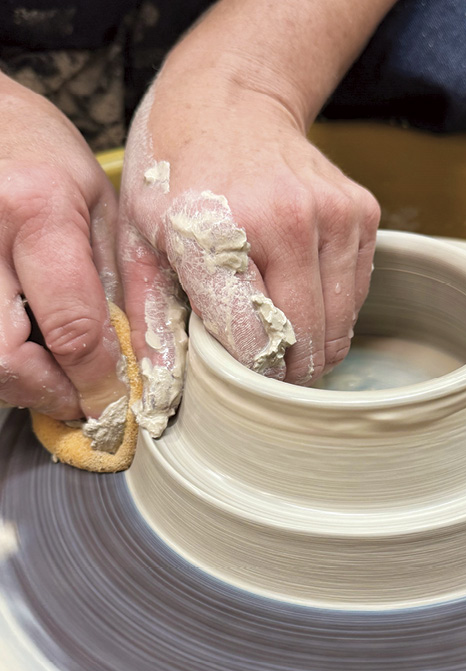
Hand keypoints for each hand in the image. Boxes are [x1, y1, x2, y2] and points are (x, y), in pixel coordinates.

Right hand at [0, 74, 125, 419]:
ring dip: (17, 384)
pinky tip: (21, 350)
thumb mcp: (98, 204)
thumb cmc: (43, 153)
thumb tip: (130, 355)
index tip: (113, 397)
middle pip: (4, 356)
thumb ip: (114, 280)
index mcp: (37, 212)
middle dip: (48, 393)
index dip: (96, 378)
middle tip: (79, 399)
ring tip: (52, 376)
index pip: (71, 326)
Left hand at [118, 56, 379, 434]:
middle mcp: (285, 223)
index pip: (253, 343)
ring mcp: (332, 215)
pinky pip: (357, 293)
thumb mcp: (139, 235)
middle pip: (304, 341)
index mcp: (217, 234)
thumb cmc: (178, 170)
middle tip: (265, 372)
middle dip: (285, 373)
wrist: (232, 99)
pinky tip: (303, 294)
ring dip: (315, 347)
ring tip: (284, 336)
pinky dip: (334, 310)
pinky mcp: (362, 213)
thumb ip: (149, 314)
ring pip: (338, 326)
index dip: (249, 375)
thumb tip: (159, 387)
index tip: (239, 379)